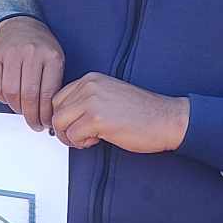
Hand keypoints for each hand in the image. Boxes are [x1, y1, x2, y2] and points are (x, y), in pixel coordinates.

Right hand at [0, 17, 64, 131]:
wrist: (21, 25)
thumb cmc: (41, 48)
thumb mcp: (55, 60)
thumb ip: (53, 84)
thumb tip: (47, 116)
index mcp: (51, 56)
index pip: (47, 94)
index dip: (45, 114)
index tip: (45, 123)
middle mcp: (31, 53)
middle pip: (28, 95)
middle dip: (31, 116)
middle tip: (34, 124)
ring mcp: (10, 53)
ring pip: (10, 92)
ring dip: (16, 108)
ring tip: (22, 111)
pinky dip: (3, 98)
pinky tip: (10, 98)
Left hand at [49, 73, 188, 152]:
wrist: (166, 119)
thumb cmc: (143, 112)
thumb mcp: (109, 96)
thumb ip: (87, 100)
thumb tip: (66, 116)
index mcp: (91, 79)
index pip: (59, 97)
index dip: (64, 116)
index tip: (73, 126)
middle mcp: (89, 87)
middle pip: (56, 111)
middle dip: (64, 128)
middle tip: (79, 136)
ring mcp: (92, 102)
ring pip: (60, 124)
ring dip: (71, 137)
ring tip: (88, 138)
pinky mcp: (97, 120)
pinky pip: (73, 136)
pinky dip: (81, 143)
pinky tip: (97, 140)